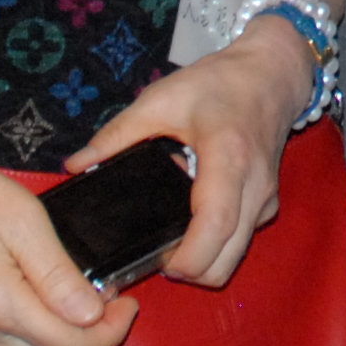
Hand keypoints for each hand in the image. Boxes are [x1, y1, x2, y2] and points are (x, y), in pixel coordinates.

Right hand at [0, 136, 135, 345]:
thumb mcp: (25, 221)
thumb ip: (59, 275)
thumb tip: (93, 316)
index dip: (111, 330)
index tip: (127, 301)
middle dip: (95, 338)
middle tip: (112, 299)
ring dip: (69, 338)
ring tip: (84, 296)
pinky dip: (42, 334)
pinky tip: (51, 300)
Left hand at [74, 18, 316, 289]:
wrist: (272, 73)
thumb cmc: (219, 82)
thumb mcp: (161, 98)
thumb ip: (117, 133)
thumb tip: (74, 165)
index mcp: (227, 159)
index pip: (214, 227)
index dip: (185, 258)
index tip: (156, 263)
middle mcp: (253, 187)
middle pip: (225, 261)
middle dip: (188, 272)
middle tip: (155, 253)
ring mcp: (265, 199)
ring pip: (235, 257)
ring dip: (204, 261)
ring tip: (173, 233)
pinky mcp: (269, 204)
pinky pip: (242, 240)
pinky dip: (218, 244)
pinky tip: (195, 215)